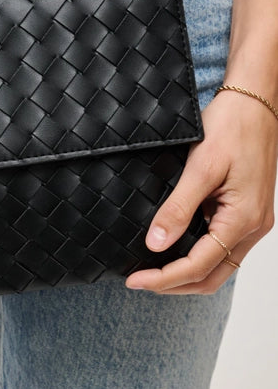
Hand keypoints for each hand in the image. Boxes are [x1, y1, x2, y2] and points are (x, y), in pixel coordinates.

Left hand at [125, 91, 276, 293]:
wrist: (254, 104)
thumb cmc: (231, 129)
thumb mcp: (200, 168)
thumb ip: (178, 208)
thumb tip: (156, 243)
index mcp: (243, 219)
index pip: (199, 265)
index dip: (165, 278)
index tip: (134, 280)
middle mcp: (252, 227)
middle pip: (211, 275)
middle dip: (174, 283)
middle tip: (138, 280)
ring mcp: (251, 221)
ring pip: (217, 264)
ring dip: (185, 273)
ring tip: (152, 271)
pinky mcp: (244, 211)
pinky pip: (221, 245)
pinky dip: (196, 255)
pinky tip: (173, 248)